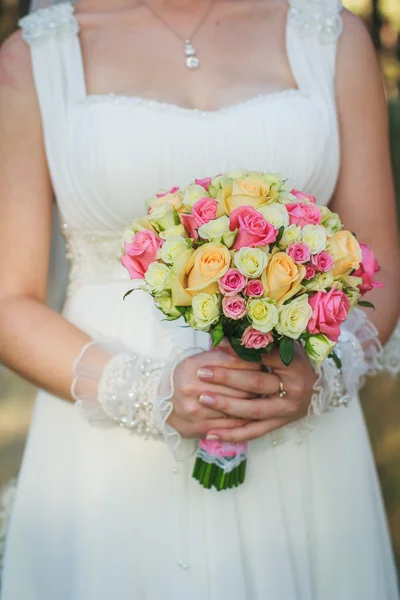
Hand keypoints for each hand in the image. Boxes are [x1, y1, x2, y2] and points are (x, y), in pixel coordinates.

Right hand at [168, 349, 260, 438]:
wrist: (163, 406)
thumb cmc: (186, 379)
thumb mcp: (200, 360)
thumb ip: (224, 354)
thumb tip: (252, 349)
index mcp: (192, 366)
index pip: (232, 362)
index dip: (252, 362)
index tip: (264, 362)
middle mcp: (191, 387)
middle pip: (238, 385)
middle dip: (259, 382)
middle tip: (272, 379)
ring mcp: (195, 410)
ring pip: (238, 405)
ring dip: (256, 400)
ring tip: (266, 395)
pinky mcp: (200, 427)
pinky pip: (233, 423)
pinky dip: (247, 417)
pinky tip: (255, 411)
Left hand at [198, 343, 316, 442]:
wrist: (317, 387)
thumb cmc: (295, 361)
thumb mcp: (283, 345)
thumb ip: (258, 342)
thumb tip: (223, 337)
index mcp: (294, 364)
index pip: (263, 356)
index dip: (239, 351)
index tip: (217, 346)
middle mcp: (293, 389)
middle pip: (256, 383)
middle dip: (227, 378)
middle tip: (203, 373)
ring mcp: (286, 409)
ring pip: (253, 410)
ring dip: (226, 406)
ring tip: (203, 400)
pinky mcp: (280, 424)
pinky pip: (254, 432)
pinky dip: (232, 434)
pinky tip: (211, 434)